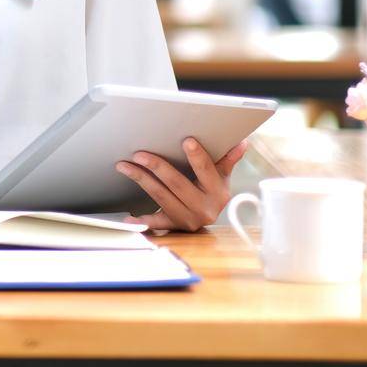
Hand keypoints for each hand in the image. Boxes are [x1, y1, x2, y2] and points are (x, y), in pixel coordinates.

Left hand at [117, 138, 247, 232]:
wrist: (206, 217)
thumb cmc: (212, 190)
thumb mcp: (222, 176)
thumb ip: (228, 159)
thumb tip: (242, 142)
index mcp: (218, 192)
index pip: (206, 171)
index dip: (197, 156)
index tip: (186, 140)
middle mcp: (204, 208)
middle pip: (177, 183)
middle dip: (157, 166)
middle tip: (139, 154)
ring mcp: (188, 219)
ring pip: (161, 196)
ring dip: (141, 179)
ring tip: (124, 166)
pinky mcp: (174, 226)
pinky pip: (157, 223)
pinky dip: (142, 221)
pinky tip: (129, 217)